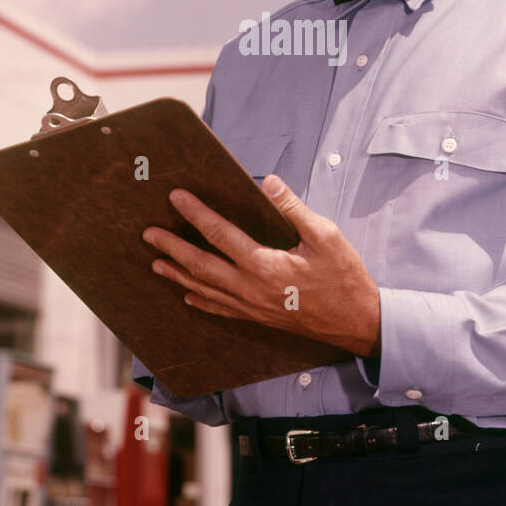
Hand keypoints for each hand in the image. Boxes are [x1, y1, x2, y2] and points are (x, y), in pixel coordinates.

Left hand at [142, 175, 380, 356]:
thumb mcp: (326, 236)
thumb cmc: (344, 277)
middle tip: (149, 233)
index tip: (177, 197)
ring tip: (156, 262)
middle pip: (201, 266)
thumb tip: (268, 182)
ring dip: (179, 275)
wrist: (356, 323)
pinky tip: (189, 297)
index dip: (196, 213)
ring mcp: (252, 307)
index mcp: (264, 265)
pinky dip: (201, 301)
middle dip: (173, 247)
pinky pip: (222, 309)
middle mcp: (250, 288)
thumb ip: (293, 209)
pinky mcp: (258, 317)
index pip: (220, 234)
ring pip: (205, 290)